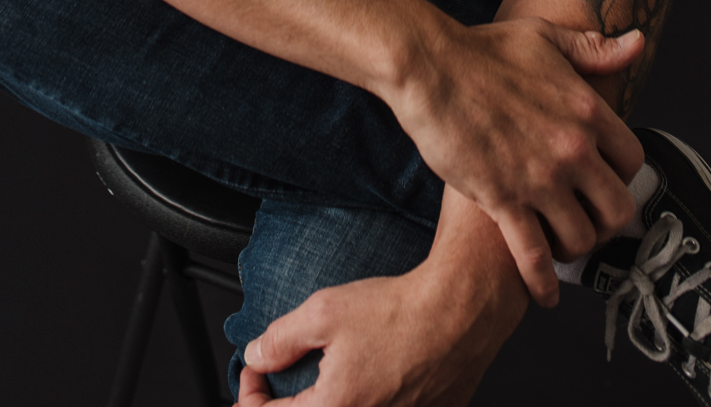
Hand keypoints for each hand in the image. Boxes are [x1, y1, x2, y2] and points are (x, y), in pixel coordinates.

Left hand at [237, 230, 521, 406]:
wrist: (458, 314)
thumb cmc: (398, 313)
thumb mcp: (323, 313)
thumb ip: (280, 339)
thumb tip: (255, 355)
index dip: (252, 392)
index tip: (255, 368)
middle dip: (287, 401)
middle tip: (279, 377)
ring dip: (326, 400)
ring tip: (325, 376)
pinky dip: (361, 400)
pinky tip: (365, 377)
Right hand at [386, 18, 644, 305]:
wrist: (431, 68)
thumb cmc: (483, 49)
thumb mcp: (544, 38)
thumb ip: (593, 48)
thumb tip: (638, 43)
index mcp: (587, 110)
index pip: (633, 160)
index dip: (622, 176)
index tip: (605, 181)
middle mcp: (573, 149)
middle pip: (618, 208)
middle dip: (606, 220)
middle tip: (588, 220)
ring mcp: (539, 178)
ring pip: (582, 237)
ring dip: (575, 247)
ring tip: (562, 246)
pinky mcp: (503, 200)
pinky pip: (535, 256)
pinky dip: (543, 282)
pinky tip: (544, 293)